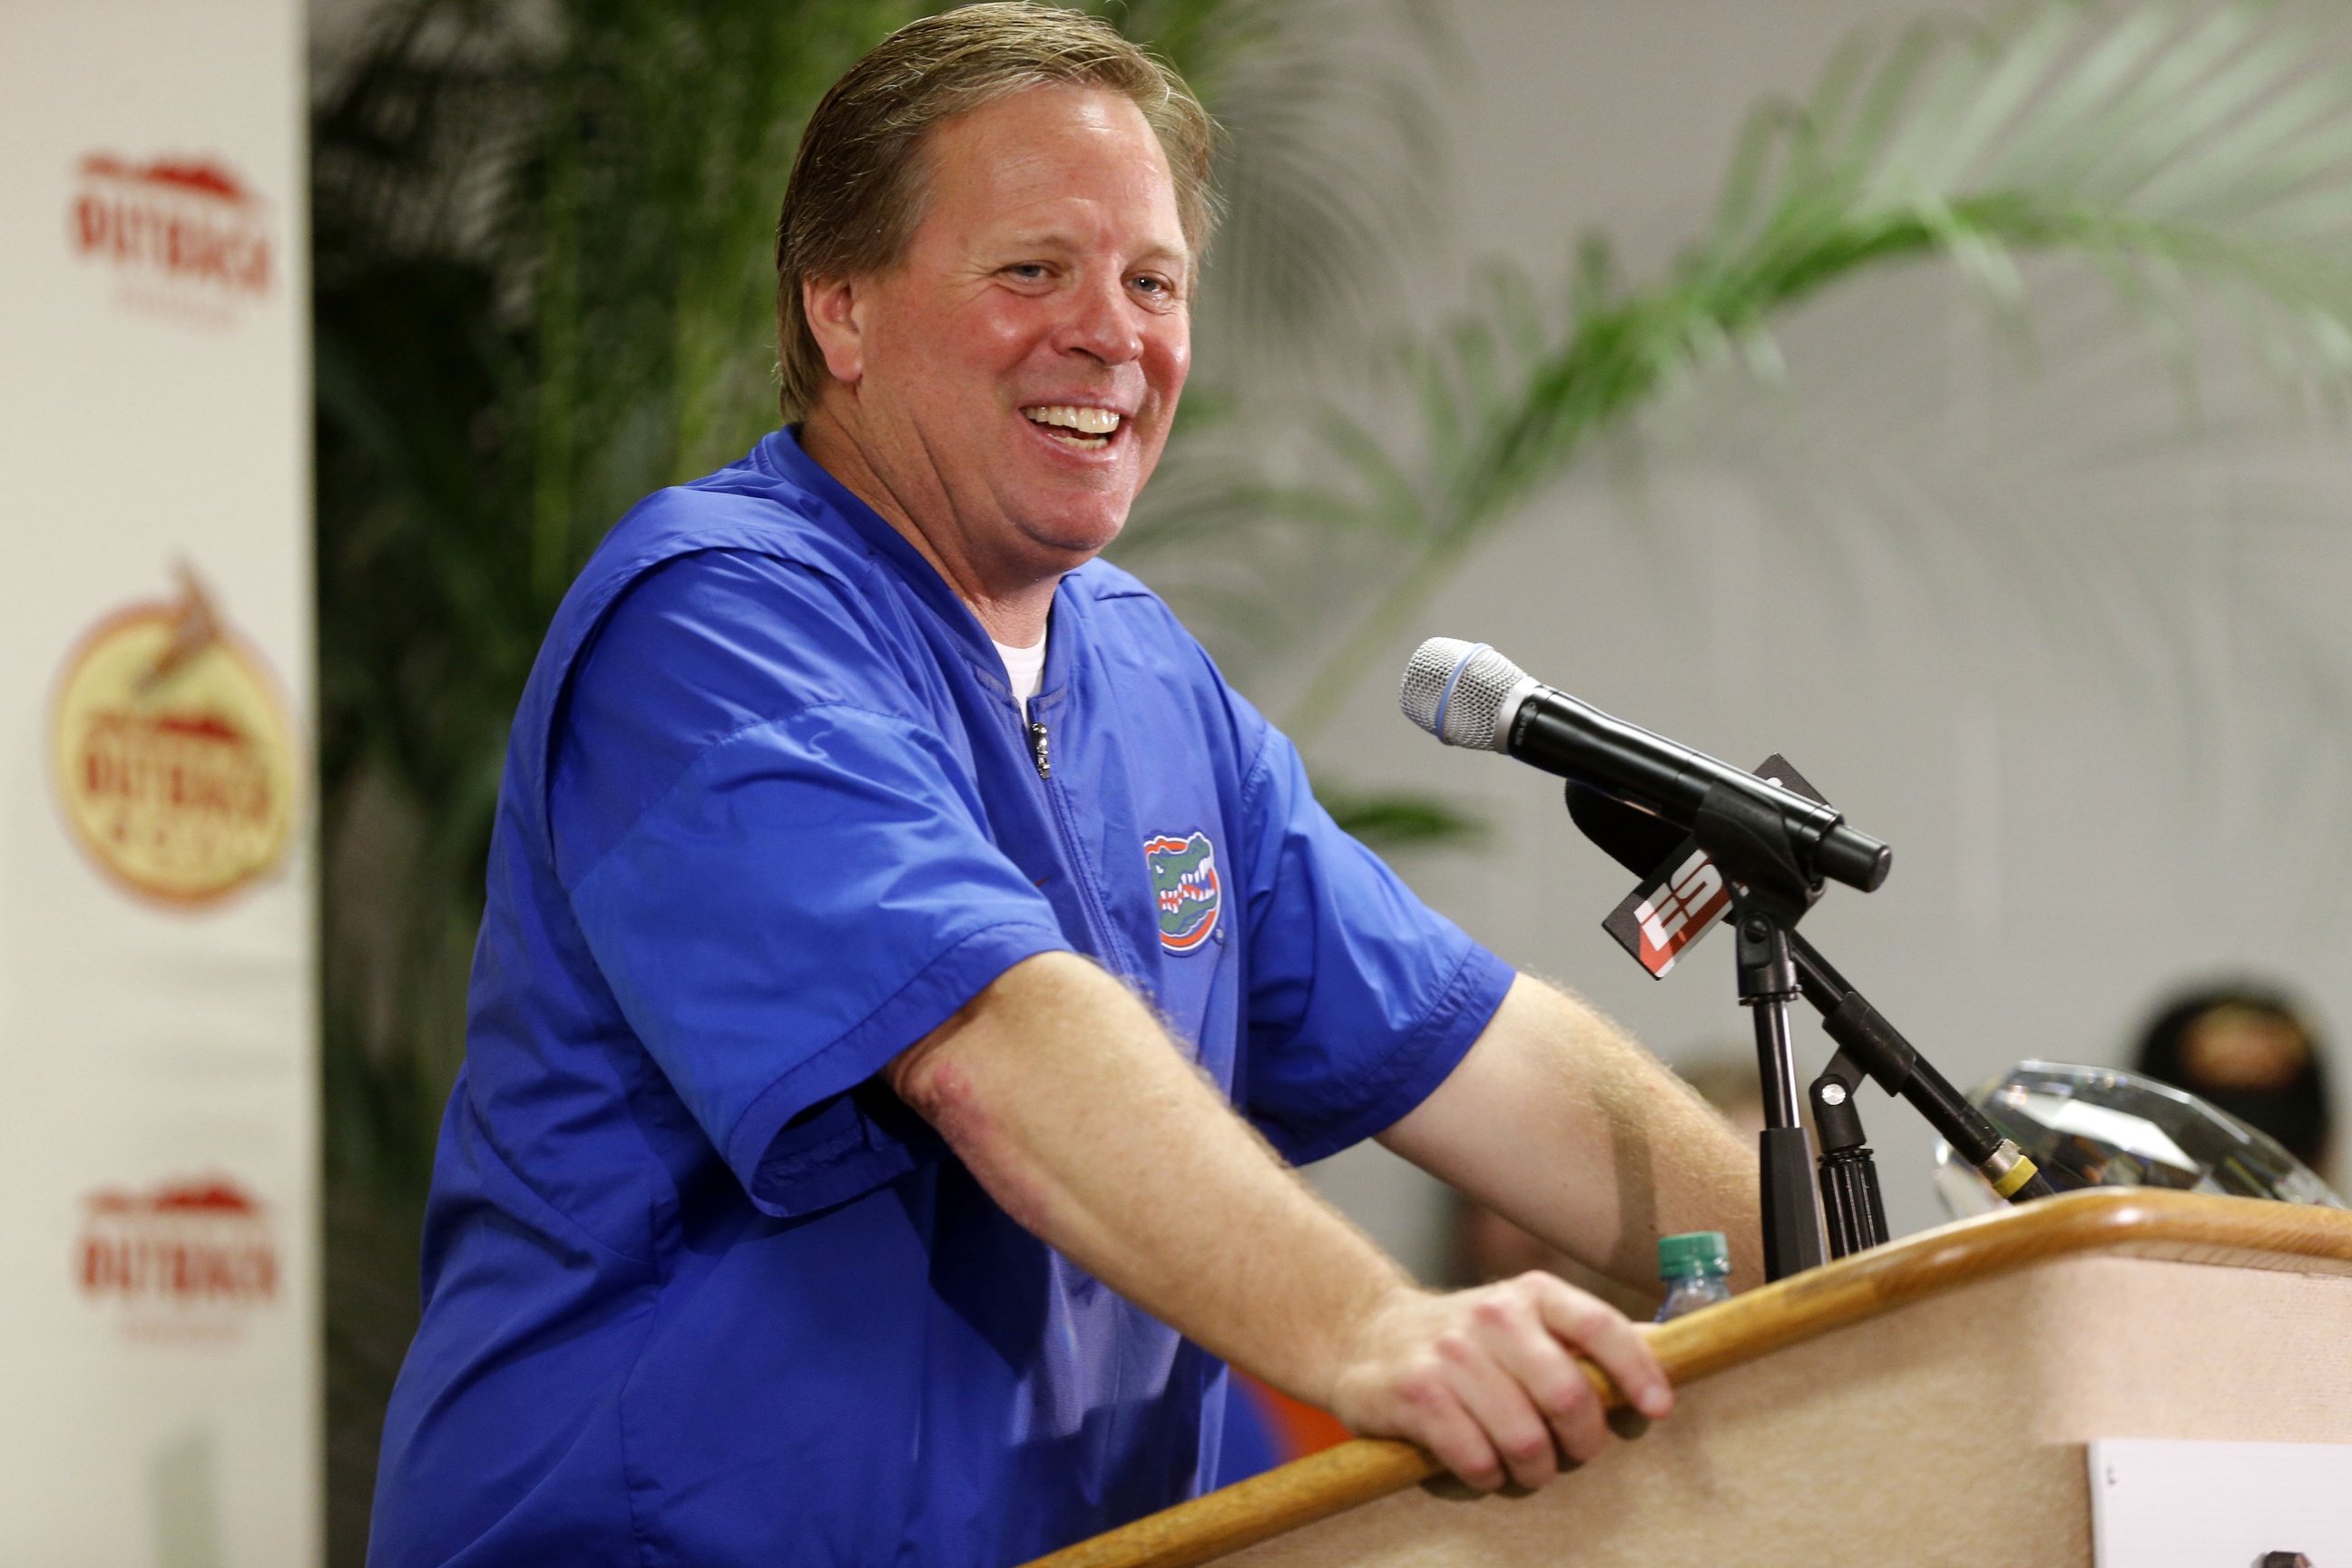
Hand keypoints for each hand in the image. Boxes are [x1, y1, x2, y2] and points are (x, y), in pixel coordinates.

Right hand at [1325, 1273, 1672, 1492]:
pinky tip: (1482, 1468)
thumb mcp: (1526, 1320)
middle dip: (1582, 1443)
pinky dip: (1488, 1478)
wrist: (1366, 1335)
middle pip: (1569, 1396)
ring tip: (1527, 1469)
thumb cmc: (1468, 1341)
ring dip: (1536, 1470)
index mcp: (1532, 1295)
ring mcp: (1450, 1354)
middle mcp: (1493, 1316)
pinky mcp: (1415, 1394)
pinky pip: (1475, 1458)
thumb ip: (1587, 1335)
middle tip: (1572, 1455)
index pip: (1601, 1327)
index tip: (1656, 1411)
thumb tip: (1668, 1343)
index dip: (1638, 1373)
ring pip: (1525, 1438)